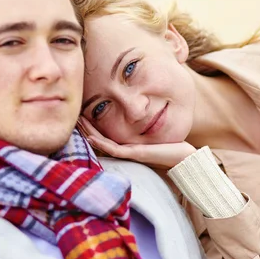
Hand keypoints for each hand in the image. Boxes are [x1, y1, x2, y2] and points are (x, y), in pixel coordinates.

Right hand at [78, 117, 196, 168]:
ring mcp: (129, 152)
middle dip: (87, 127)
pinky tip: (92, 137)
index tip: (84, 112)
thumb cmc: (173, 143)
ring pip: (103, 144)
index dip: (94, 124)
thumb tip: (145, 102)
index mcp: (128, 143)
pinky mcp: (136, 154)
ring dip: (90, 134)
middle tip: (75, 116)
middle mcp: (126, 149)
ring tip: (78, 122)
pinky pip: (114, 149)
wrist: (184, 156)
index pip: (106, 134)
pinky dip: (102, 143)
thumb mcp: (156, 127)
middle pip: (101, 138)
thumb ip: (149, 119)